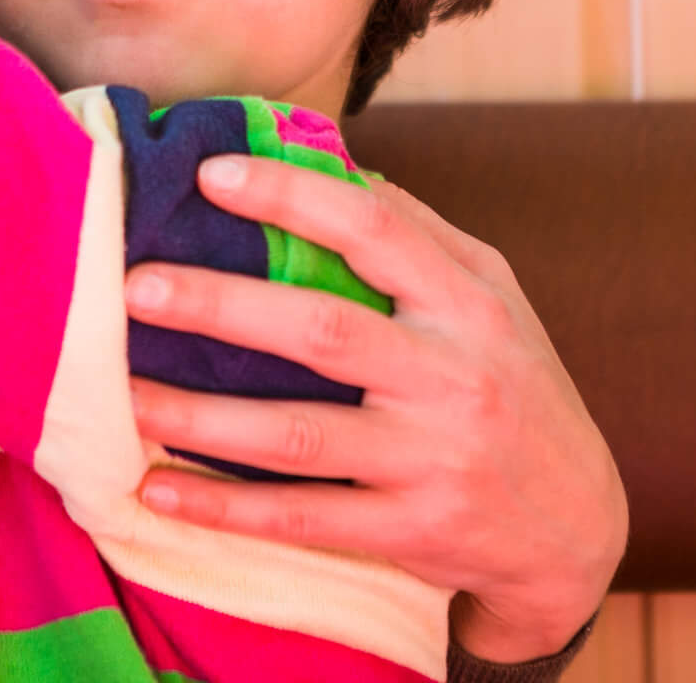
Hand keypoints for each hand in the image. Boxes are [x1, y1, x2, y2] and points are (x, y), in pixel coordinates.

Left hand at [125, 159, 625, 663]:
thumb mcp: (495, 298)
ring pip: (296, 435)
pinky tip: (154, 487)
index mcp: (470, 304)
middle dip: (219, 304)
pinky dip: (223, 507)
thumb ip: (418, 234)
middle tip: (133, 284)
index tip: (211, 174)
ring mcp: (429, 461)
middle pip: (321, 331)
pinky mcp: (409, 533)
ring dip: (197, 414)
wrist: (576, 527)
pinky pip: (300, 518)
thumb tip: (329, 162)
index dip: (292, 196)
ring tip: (118, 390)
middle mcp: (451, 378)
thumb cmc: (516, 386)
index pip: (376, 230)